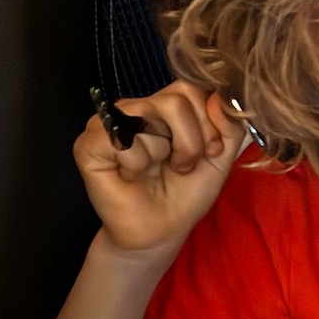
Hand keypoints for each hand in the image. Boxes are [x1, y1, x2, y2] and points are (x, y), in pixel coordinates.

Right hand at [74, 83, 245, 255]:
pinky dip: (135, 163)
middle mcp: (137, 108)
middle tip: (183, 165)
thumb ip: (229, 125)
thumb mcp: (220, 158)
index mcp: (165, 107)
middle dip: (191, 141)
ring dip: (164, 153)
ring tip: (155, 170)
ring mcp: (110, 122)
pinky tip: (131, 175)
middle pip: (176, 99)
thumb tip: (218, 97)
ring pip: (150, 114)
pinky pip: (122, 139)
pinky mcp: (89, 143)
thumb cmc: (185, 194)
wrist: (160, 231)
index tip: (211, 151)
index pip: (192, 87)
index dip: (209, 122)